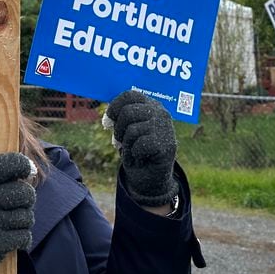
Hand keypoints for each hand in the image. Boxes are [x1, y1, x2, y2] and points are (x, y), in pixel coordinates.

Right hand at [0, 152, 35, 273]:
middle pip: (24, 192)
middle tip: (20, 205)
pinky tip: (13, 241)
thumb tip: (28, 166)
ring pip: (26, 216)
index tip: (28, 170)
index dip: (22, 164)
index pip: (5, 164)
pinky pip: (24, 236)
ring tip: (10, 225)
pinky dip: (23, 240)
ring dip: (24, 222)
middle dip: (27, 199)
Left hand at [104, 90, 177, 207]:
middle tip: (119, 142)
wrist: (151, 178)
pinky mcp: (167, 145)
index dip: (114, 107)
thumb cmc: (136, 150)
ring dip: (125, 145)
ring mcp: (165, 128)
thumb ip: (120, 119)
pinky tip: (140, 158)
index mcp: (151, 105)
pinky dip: (134, 155)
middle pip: (127, 112)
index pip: (130, 95)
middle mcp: (160, 113)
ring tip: (132, 152)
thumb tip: (108, 120)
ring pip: (132, 130)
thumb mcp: (126, 130)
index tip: (107, 122)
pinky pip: (139, 145)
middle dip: (118, 130)